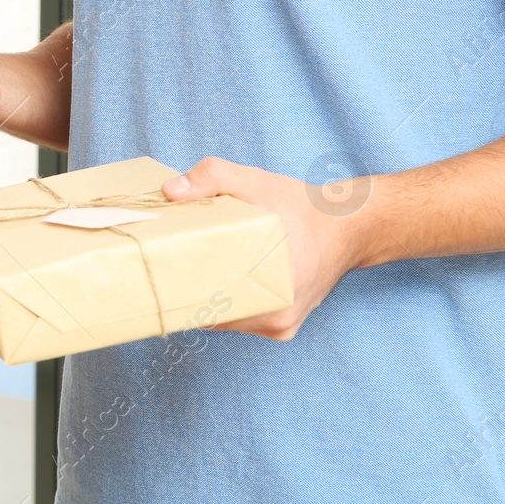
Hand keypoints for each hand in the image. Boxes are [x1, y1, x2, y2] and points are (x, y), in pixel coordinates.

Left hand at [160, 156, 368, 339]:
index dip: (177, 296)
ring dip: (207, 297)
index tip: (155, 280)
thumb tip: (171, 191)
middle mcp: (277, 320)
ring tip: (183, 272)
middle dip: (187, 294)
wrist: (348, 224)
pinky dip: (227, 298)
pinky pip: (242, 315)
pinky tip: (213, 277)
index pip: (207, 310)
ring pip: (227, 318)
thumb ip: (212, 177)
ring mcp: (281, 326)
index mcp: (272, 294)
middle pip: (214, 316)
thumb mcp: (253, 181)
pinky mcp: (284, 324)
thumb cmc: (299, 205)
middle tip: (161, 271)